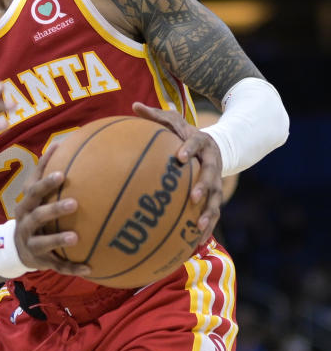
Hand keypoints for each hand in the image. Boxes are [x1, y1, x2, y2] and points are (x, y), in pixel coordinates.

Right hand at [12, 144, 91, 275]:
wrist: (13, 248)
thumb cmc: (31, 213)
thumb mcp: (32, 195)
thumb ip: (43, 172)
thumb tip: (58, 143)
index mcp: (25, 205)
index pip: (33, 191)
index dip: (45, 182)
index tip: (62, 174)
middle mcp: (25, 223)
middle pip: (37, 215)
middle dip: (54, 209)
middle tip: (74, 203)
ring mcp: (31, 244)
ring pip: (44, 242)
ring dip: (59, 239)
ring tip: (76, 236)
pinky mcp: (40, 261)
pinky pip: (58, 266)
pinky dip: (72, 268)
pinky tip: (90, 268)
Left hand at [132, 101, 222, 242]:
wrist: (218, 145)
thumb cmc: (185, 134)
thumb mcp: (174, 121)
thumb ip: (156, 116)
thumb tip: (133, 105)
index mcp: (201, 144)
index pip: (196, 145)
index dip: (189, 149)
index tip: (179, 157)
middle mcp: (212, 164)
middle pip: (211, 177)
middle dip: (205, 188)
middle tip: (194, 198)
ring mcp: (217, 182)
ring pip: (216, 200)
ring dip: (209, 214)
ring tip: (199, 228)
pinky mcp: (215, 197)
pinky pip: (212, 214)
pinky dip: (205, 229)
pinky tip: (193, 245)